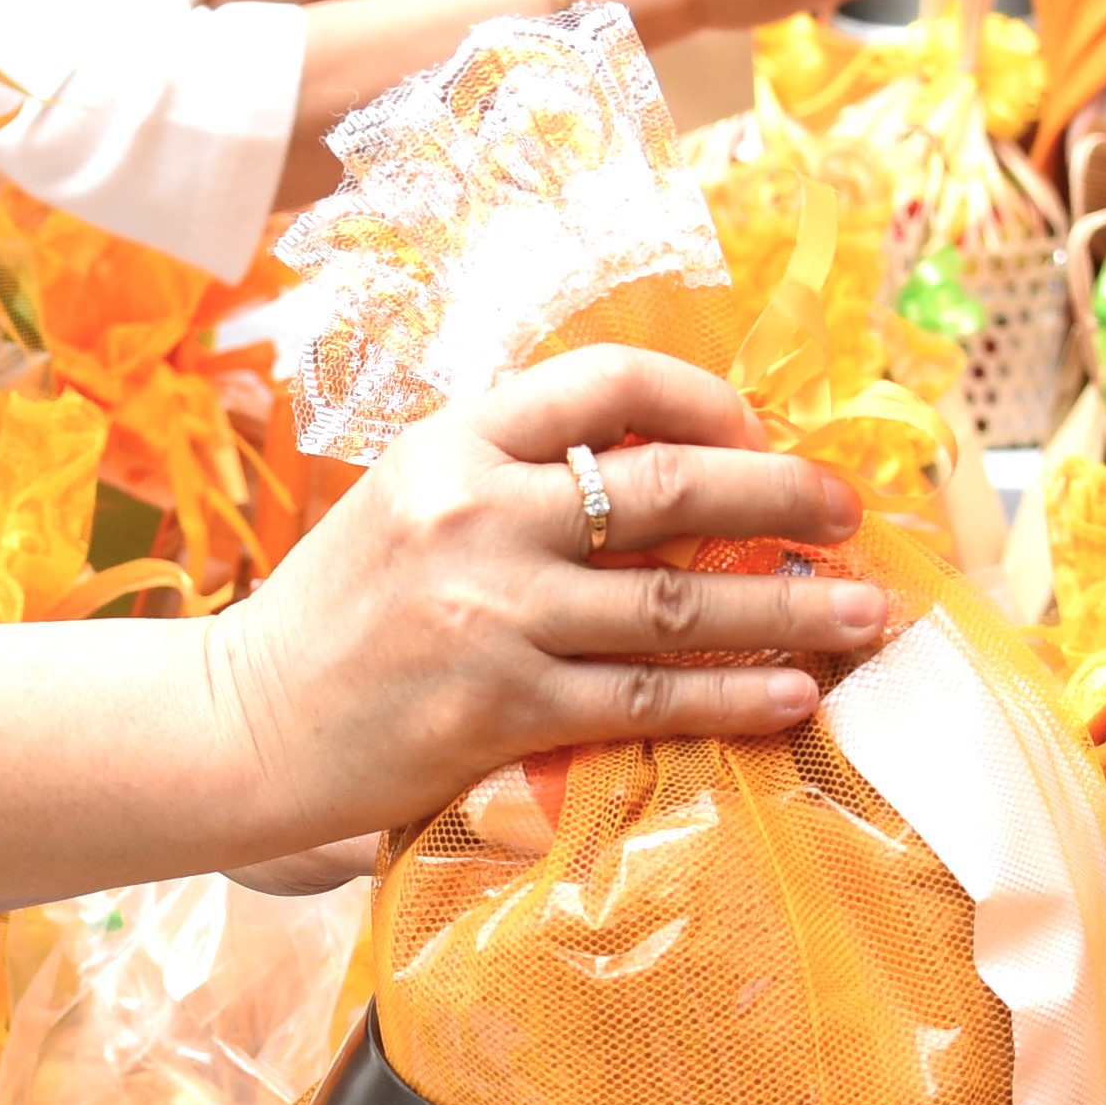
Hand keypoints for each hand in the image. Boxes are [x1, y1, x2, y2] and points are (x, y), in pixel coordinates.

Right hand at [202, 345, 888, 848]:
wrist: (241, 724)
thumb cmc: (337, 613)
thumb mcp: (409, 499)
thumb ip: (512, 473)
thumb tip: (661, 459)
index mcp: (453, 442)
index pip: (604, 380)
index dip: (701, 396)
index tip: (755, 425)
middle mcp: (477, 513)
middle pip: (668, 484)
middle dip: (782, 492)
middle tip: (847, 511)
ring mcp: (494, 612)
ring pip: (680, 599)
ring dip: (791, 605)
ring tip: (863, 611)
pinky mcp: (505, 706)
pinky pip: (652, 698)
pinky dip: (735, 694)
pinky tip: (795, 692)